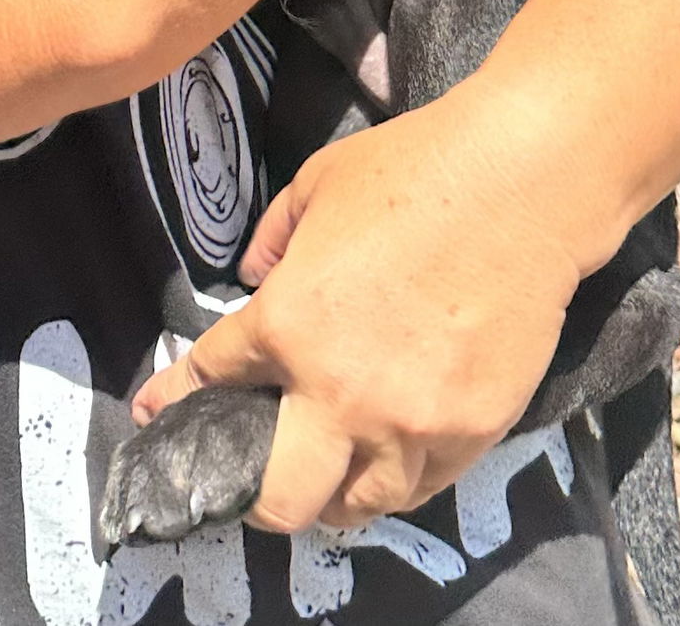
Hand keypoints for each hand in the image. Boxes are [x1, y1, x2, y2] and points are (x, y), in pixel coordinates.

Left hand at [129, 88, 585, 533]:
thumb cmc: (414, 168)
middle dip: (254, 494)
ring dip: (332, 494)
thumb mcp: (317, 182)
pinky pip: (418, 489)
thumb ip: (273, 239)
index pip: (211, 383)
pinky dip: (395, 480)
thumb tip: (257, 280)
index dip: (175, 400)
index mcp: (291, 325)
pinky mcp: (470, 433)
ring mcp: (410, 424)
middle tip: (260, 469)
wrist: (522, 185)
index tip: (157, 416)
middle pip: (278, 501)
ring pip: (353, 510)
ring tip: (330, 472)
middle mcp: (341, 393)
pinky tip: (390, 455)